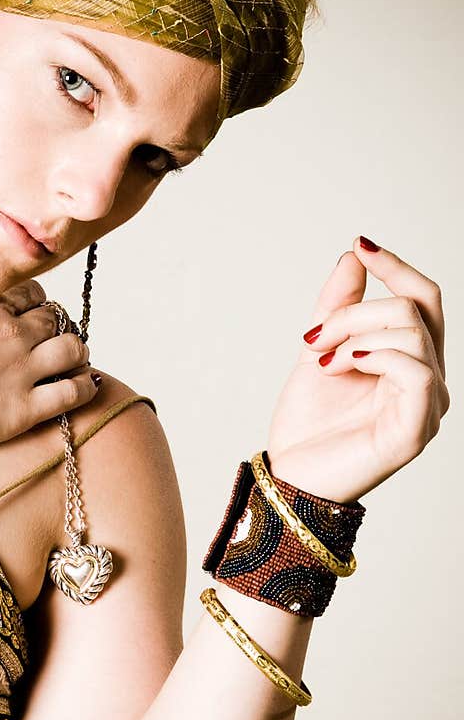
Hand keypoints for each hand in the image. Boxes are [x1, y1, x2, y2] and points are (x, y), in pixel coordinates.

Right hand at [0, 270, 96, 450]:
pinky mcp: (21, 410)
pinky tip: (86, 385)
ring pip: (71, 351)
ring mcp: (20, 371)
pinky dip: (83, 386)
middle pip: (54, 320)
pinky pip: (69, 394)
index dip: (35, 300)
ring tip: (77, 356)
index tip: (32, 309)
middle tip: (56, 334)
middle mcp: (11, 333)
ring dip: (77, 350)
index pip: (30, 294)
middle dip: (58, 324)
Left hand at [266, 236, 449, 501]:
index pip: (423, 298)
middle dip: (355, 311)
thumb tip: (354, 256)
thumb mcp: (318, 349)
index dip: (396, 267)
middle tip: (312, 339)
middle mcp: (429, 380)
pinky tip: (343, 364)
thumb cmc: (308, 423)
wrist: (290, 474)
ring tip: (322, 362)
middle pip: (413, 308)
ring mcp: (428, 406)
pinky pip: (417, 371)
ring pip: (411, 332)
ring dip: (354, 335)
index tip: (361, 245)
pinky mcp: (417, 429)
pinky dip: (376, 355)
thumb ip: (337, 305)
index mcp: (411, 360)